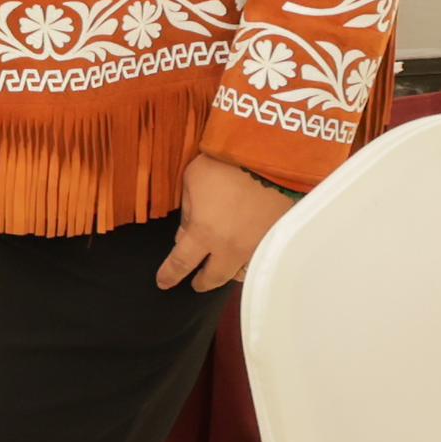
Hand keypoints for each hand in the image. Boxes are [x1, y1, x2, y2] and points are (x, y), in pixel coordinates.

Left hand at [157, 153, 294, 289]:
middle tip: (195, 283)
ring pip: (241, 272)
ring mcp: (257, 244)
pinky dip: (249, 261)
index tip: (163, 282)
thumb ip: (187, 213)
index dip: (170, 275)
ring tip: (221, 269)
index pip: (181, 263)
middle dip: (202, 283)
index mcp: (204, 233)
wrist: (270, 158)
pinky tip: (244, 255)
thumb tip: (184, 235)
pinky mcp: (277, 237)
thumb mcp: (191, 182)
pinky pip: (260, 258)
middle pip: (214, 277)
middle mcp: (231, 246)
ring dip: (228, 274)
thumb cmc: (225, 164)